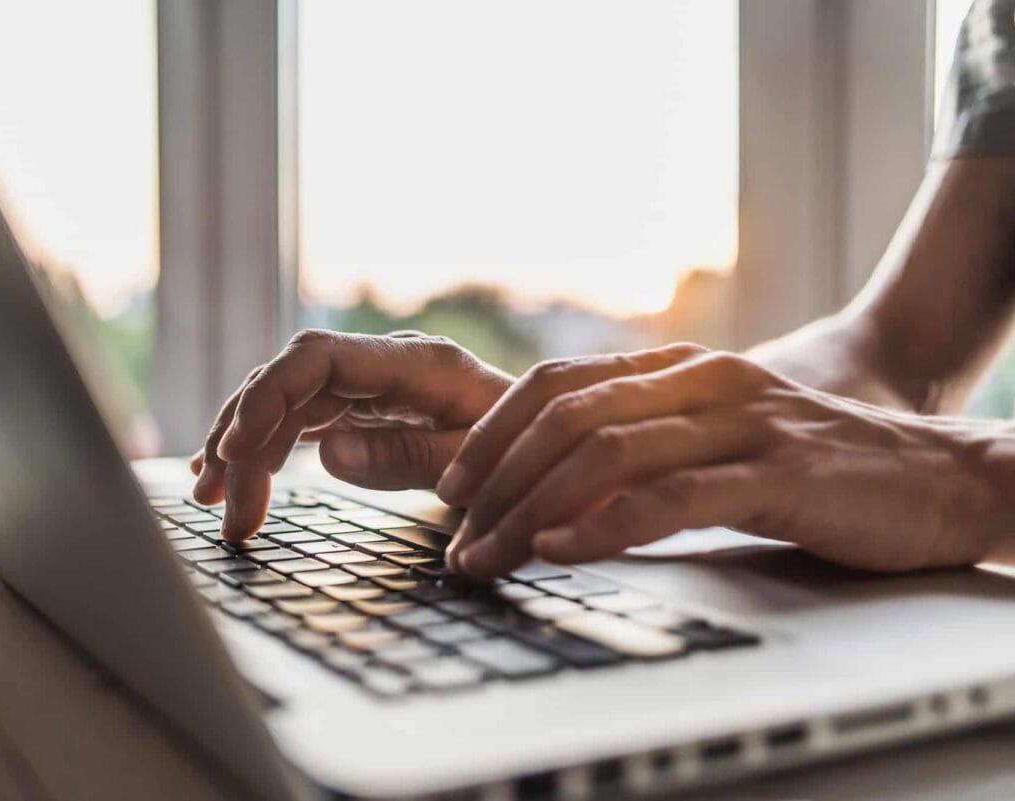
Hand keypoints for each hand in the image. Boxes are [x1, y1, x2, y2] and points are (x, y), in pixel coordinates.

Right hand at [191, 329, 511, 540]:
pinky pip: (299, 419)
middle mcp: (382, 364)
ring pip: (284, 401)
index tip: (235, 452)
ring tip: (214, 503)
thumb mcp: (477, 462)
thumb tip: (328, 453)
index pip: (316, 359)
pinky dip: (264, 449)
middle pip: (288, 383)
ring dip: (243, 448)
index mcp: (415, 363)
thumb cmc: (524, 450)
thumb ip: (409, 456)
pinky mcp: (362, 407)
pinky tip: (235, 477)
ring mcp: (368, 384)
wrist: (550, 443)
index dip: (267, 398)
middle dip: (244, 439)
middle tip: (224, 510)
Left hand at [436, 344, 1007, 578]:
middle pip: (565, 415)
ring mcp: (739, 421)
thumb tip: (555, 491)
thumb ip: (644, 450)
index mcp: (676, 370)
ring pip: (606, 453)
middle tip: (458, 537)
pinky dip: (607, 524)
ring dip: (531, 509)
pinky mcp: (776, 472)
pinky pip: (672, 494)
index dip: (492, 433)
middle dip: (496, 479)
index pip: (557, 383)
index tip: (451, 487)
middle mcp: (700, 381)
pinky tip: (563, 550)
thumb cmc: (811, 467)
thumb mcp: (713, 442)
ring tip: (490, 555)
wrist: (934, 476)